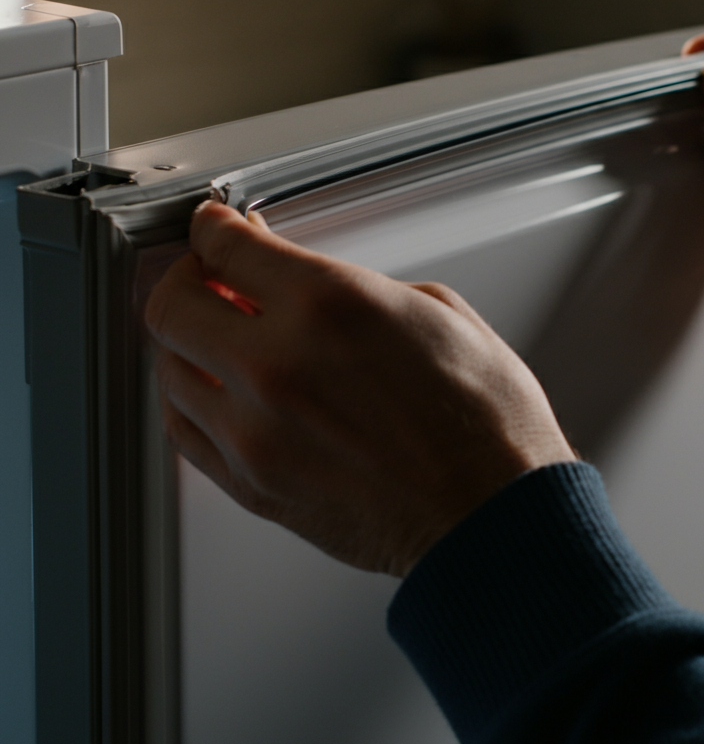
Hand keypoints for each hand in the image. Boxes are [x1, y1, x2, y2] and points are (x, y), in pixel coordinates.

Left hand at [145, 201, 575, 575]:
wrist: (495, 515)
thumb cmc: (487, 423)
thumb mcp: (439, 313)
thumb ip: (358, 289)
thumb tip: (312, 286)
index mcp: (331, 306)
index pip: (227, 248)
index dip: (215, 229)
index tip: (217, 229)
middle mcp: (279, 365)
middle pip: (174, 305)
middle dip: (189, 278)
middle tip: (210, 277)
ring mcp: (256, 432)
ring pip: (168, 369)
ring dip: (186, 342)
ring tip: (215, 336)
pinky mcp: (252, 486)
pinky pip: (183, 432)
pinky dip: (188, 400)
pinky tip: (214, 391)